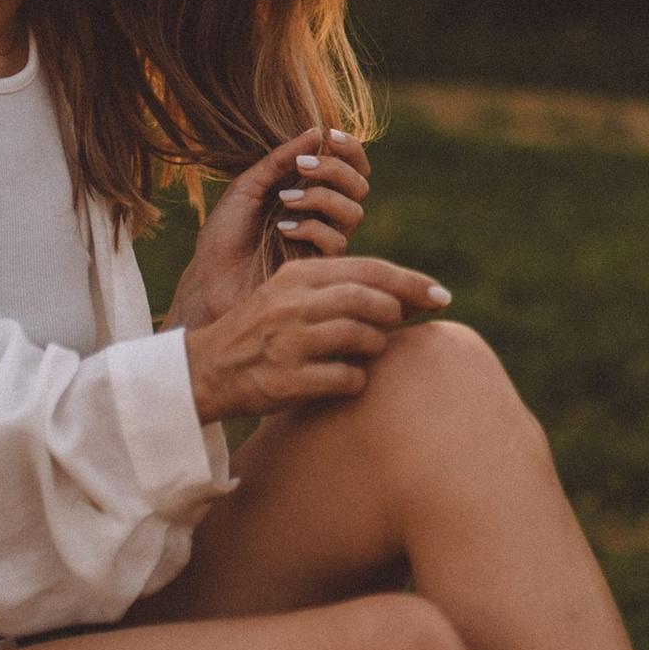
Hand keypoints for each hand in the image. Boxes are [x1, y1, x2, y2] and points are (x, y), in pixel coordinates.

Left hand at [170, 125, 373, 328]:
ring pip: (354, 212)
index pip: (350, 166)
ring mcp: (323, 242)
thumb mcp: (247, 186)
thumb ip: (281, 160)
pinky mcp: (320, 268)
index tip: (330, 135)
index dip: (350, 149)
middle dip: (335, 170)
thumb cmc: (225, 234)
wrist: (208, 279)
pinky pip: (337, 242)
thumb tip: (317, 131)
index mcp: (308, 190)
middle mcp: (323, 215)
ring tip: (284, 200)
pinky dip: (311, 228)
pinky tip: (283, 229)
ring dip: (322, 198)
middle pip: (360, 185)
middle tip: (302, 167)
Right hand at [183, 255, 450, 422]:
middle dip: (397, 311)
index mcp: (297, 276)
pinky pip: (345, 378)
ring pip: (359, 335)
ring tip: (370, 350)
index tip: (441, 295)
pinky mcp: (287, 380)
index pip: (367, 269)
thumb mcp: (290, 294)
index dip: (410, 282)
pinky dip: (358, 380)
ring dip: (377, 345)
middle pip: (367, 298)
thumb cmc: (263, 333)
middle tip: (405, 323)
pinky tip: (351, 380)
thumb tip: (402, 296)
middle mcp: (292, 304)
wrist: (207, 370)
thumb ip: (337, 288)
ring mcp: (288, 342)